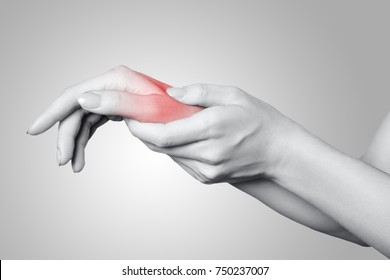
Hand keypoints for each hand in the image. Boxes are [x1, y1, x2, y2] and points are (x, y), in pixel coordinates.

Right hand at [27, 66, 200, 171]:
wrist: (196, 118)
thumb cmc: (180, 113)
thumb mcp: (151, 109)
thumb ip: (118, 102)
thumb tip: (83, 99)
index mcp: (117, 81)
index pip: (76, 95)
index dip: (53, 112)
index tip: (35, 130)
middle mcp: (113, 85)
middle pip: (76, 108)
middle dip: (65, 134)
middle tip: (63, 161)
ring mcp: (116, 96)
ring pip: (83, 117)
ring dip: (75, 140)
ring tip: (73, 164)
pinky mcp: (119, 107)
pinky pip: (94, 122)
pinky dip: (86, 138)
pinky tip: (82, 155)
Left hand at [125, 84, 296, 183]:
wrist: (278, 153)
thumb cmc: (259, 121)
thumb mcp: (233, 95)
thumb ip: (199, 92)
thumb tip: (171, 94)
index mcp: (213, 128)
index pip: (163, 134)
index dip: (140, 127)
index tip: (130, 116)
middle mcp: (208, 153)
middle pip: (161, 146)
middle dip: (143, 132)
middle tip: (137, 116)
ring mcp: (207, 170)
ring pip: (168, 154)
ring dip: (157, 139)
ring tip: (158, 123)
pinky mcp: (207, 178)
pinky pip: (180, 161)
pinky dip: (172, 148)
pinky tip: (179, 136)